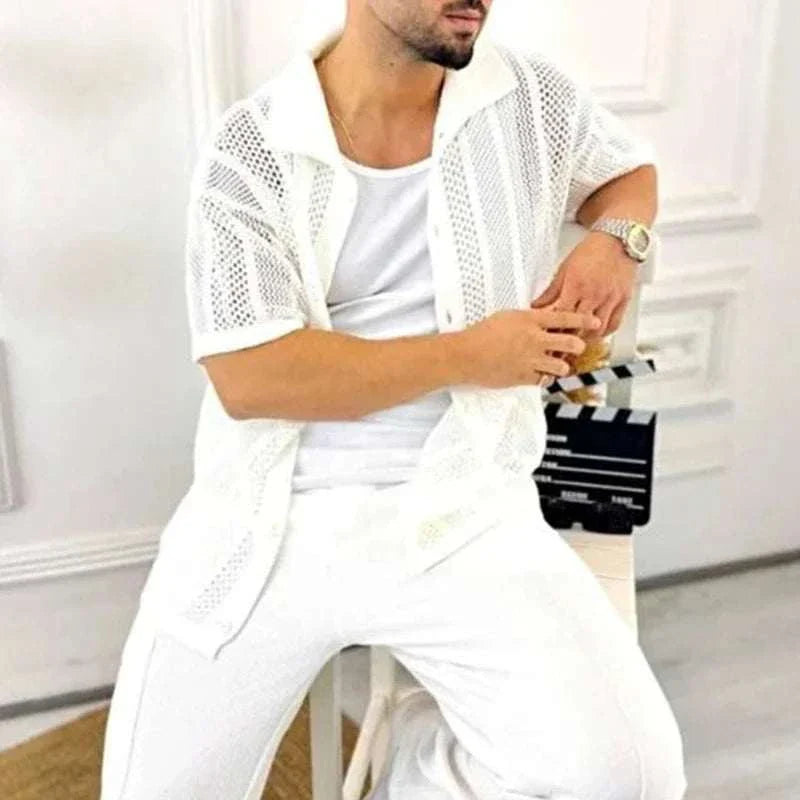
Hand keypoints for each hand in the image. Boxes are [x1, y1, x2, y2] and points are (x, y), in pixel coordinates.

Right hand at [458, 308, 601, 388]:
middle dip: (578, 345)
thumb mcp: (506, 317)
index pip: (565, 317)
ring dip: (561, 365)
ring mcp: (530, 360)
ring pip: (561, 365)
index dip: (584, 319)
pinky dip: (544, 377)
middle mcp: (534, 339)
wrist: (465, 355)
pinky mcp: (524, 377)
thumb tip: (541, 319)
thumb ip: (528, 318)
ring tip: (555, 363)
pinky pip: (544, 380)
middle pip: (571, 342)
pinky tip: (539, 373)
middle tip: (578, 346)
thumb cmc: (481, 335)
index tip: (594, 321)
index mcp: (529, 320)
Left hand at [530, 231, 637, 342]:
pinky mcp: (623, 299)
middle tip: (561, 351)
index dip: (554, 331)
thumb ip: (551, 291)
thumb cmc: (592, 250)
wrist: (617, 239)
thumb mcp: (564, 268)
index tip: (548, 340)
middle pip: (579, 327)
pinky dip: (605, 333)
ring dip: (586, 340)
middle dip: (569, 341)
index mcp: (576, 286)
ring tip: (577, 346)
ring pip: (598, 330)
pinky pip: (614, 324)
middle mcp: (594, 294)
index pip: (562, 316)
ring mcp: (610, 298)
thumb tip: (537, 306)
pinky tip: (597, 335)